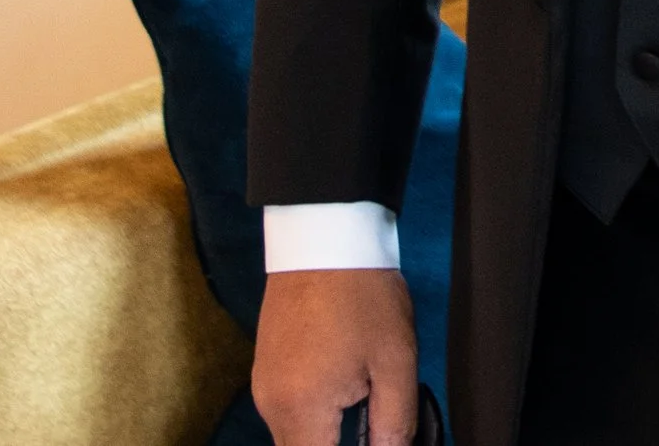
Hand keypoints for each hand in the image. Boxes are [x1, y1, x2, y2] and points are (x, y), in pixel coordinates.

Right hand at [252, 267, 419, 445]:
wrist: (325, 234)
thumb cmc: (363, 294)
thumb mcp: (396, 359)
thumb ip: (394, 423)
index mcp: (300, 411)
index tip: (370, 438)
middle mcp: (270, 407)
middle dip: (337, 443)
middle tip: (370, 417)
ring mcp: (262, 386)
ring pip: (294, 435)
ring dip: (325, 431)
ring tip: (360, 393)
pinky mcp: (264, 367)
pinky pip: (287, 410)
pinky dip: (313, 411)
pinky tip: (342, 379)